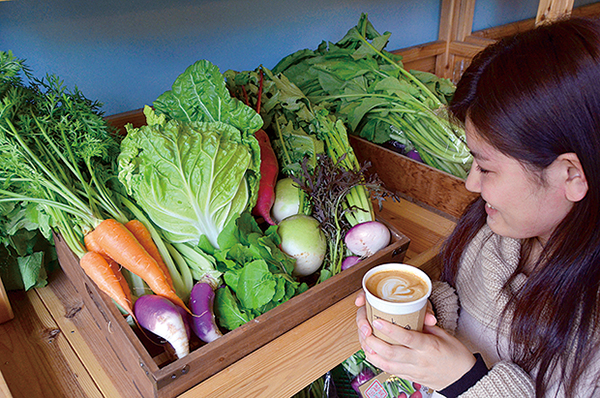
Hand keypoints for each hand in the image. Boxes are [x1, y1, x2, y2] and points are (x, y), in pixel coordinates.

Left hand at [355, 291, 475, 389]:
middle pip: (391, 353)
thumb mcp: (444, 335)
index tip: (377, 320)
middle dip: (373, 341)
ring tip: (365, 341)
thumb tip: (412, 312)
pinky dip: (378, 362)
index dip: (390, 329)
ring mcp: (414, 371)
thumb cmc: (456, 355)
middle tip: (365, 330)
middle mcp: (419, 360)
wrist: (464, 379)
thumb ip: (426, 325)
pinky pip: (390, 372)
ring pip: (387, 364)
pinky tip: (371, 353)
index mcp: (429, 347)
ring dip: (372, 353)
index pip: (407, 338)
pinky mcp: (410, 378)